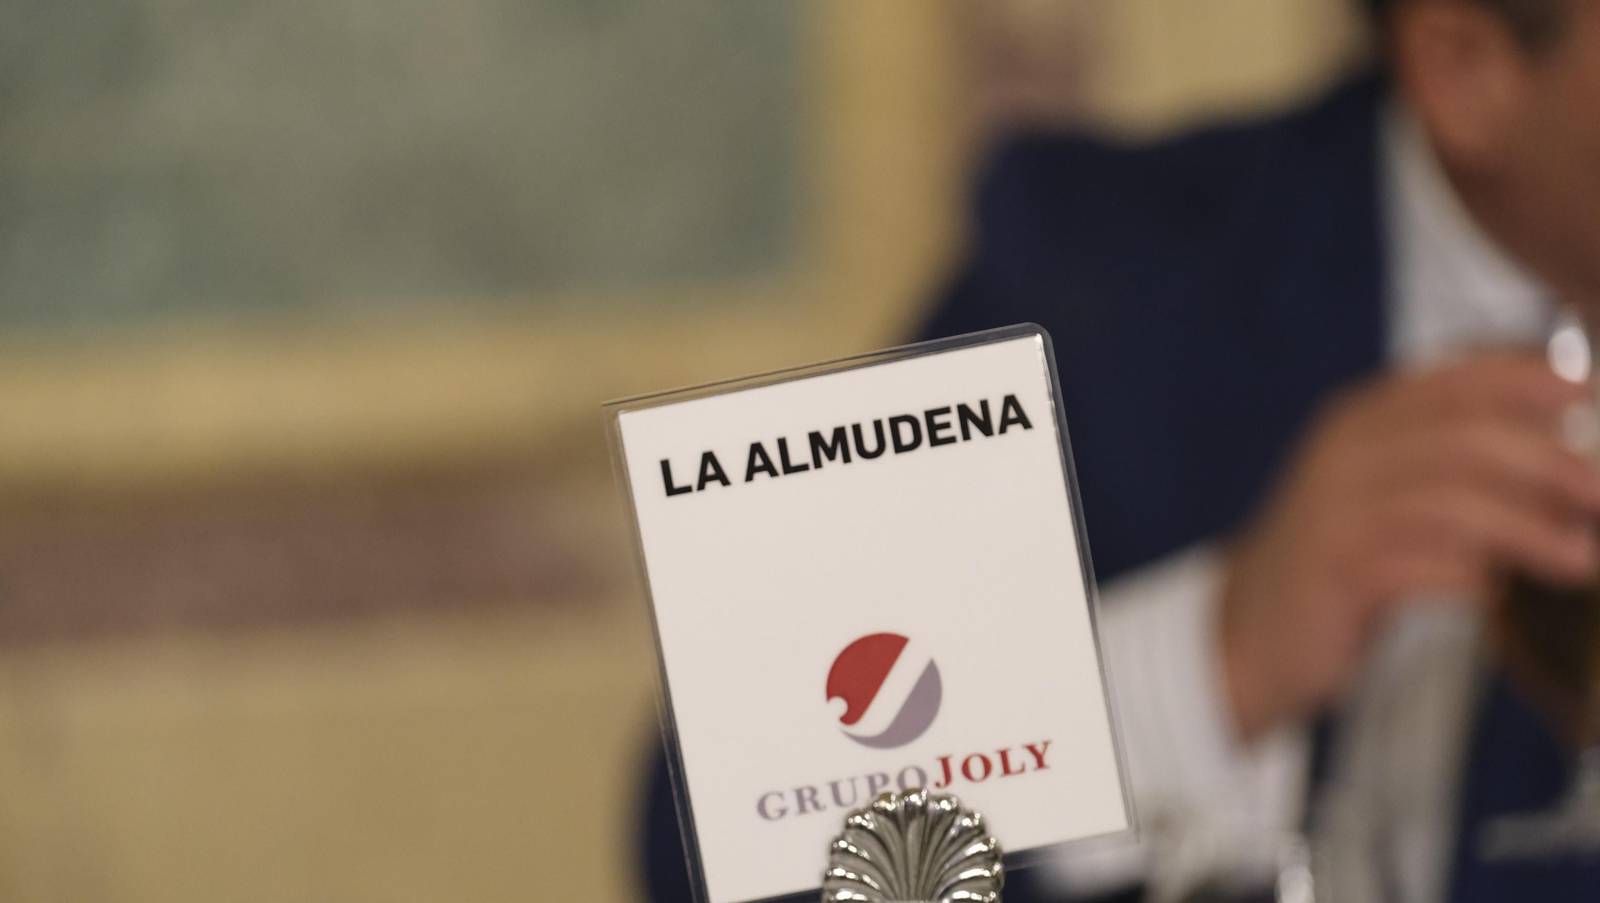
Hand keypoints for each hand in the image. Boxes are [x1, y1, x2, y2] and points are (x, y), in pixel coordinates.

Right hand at [1220, 353, 1599, 739]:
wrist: (1249, 630)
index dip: (1527, 380)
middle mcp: (1344, 457)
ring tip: (1581, 559)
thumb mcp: (1387, 492)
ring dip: (1526, 531)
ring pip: (1448, 505)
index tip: (1590, 391)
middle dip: (1545, 462)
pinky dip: (1470, 579)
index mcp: (1360, 422)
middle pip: (1460, 439)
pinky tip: (1499, 594)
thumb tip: (1562, 444)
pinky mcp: (1334, 576)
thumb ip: (1453, 460)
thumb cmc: (1339, 559)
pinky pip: (1417, 569)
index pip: (1453, 380)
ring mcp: (1334, 516)